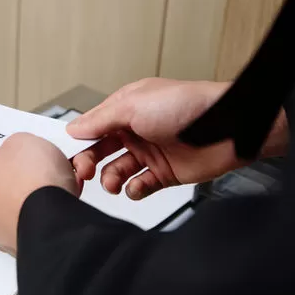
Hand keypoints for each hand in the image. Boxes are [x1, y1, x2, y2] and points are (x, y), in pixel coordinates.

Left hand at [0, 133, 80, 255]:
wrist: (54, 220)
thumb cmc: (32, 182)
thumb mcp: (23, 142)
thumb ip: (13, 147)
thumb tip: (18, 152)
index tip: (13, 158)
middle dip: (15, 184)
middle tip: (36, 174)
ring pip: (13, 213)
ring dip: (30, 203)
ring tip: (53, 190)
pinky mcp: (17, 248)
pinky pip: (31, 228)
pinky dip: (42, 219)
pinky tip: (58, 208)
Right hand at [67, 78, 289, 199]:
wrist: (228, 127)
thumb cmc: (185, 106)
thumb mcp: (132, 105)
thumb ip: (100, 120)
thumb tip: (74, 129)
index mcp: (125, 109)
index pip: (92, 128)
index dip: (78, 143)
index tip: (67, 157)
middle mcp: (135, 130)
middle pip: (100, 151)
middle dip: (89, 163)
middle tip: (84, 172)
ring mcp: (150, 152)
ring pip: (117, 171)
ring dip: (110, 178)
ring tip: (112, 182)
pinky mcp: (165, 174)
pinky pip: (140, 186)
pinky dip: (134, 189)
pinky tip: (135, 186)